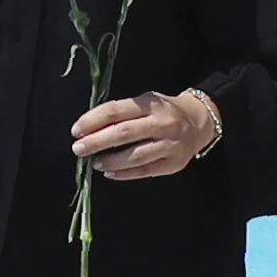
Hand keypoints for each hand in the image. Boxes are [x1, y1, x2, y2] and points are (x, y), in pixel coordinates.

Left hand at [75, 89, 222, 180]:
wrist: (199, 122)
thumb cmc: (164, 112)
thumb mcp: (146, 102)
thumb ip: (122, 113)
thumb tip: (90, 128)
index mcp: (151, 104)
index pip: (116, 111)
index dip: (93, 120)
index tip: (76, 130)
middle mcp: (162, 123)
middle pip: (124, 133)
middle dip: (96, 141)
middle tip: (79, 148)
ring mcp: (170, 144)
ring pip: (135, 155)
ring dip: (110, 161)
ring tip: (95, 163)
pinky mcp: (173, 163)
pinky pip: (145, 170)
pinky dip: (125, 173)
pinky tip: (110, 173)